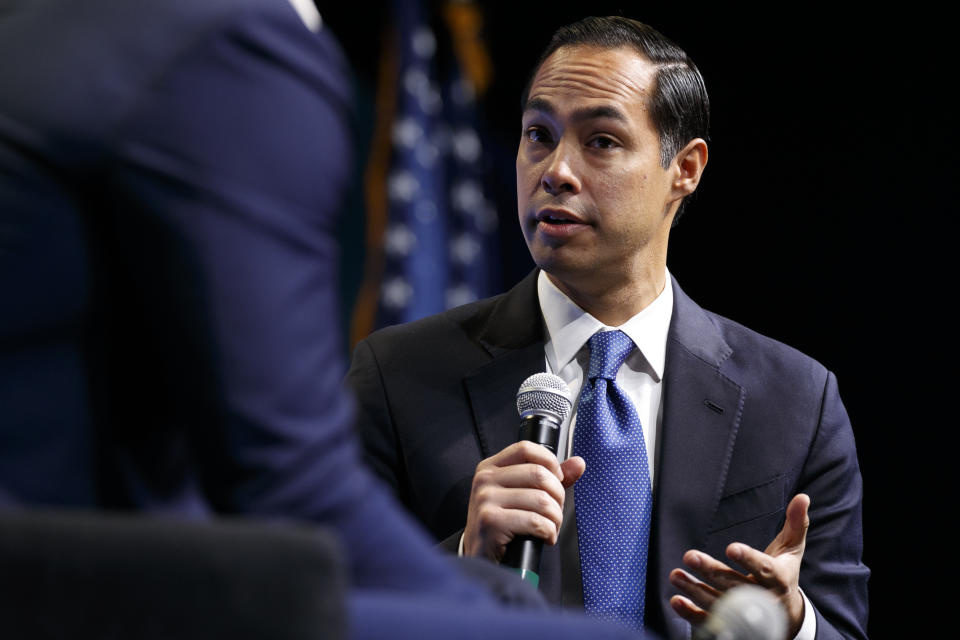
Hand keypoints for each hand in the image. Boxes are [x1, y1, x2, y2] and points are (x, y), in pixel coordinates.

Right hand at [462, 441, 584, 561]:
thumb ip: (550, 477)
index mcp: (490, 468)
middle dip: (557, 497)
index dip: (549, 462)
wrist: (480, 557)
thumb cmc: (504, 525)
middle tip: (555, 512)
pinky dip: (549, 532)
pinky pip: (535, 521)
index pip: (526, 448)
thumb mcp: (521, 495)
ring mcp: (486, 500)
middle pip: (539, 474)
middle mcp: (485, 480)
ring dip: (555, 518)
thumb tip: (578, 463)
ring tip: (551, 527)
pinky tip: (545, 538)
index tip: (556, 480)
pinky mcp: (491, 522)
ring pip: (541, 500)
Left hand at [669, 493, 809, 638]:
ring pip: (718, 604)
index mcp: (779, 579)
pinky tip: (676, 600)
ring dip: (695, 590)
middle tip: (690, 557)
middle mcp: (762, 599)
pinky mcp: (731, 626)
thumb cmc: (784, 574)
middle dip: (711, 571)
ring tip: (675, 575)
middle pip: (735, 586)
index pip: (764, 569)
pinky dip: (692, 614)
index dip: (748, 559)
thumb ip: (796, 523)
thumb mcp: (792, 550)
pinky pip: (710, 622)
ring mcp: (745, 615)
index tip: (731, 548)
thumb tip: (802, 497)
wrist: (787, 616)